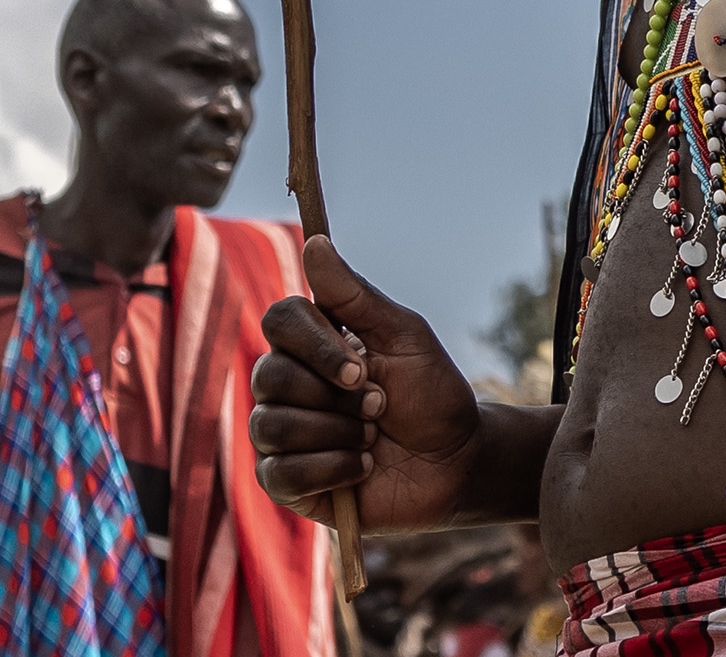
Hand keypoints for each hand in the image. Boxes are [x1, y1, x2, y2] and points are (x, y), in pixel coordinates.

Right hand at [249, 236, 481, 525]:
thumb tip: (315, 242)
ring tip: (372, 439)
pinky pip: (278, 473)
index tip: (361, 367)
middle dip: (336, 398)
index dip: (316, 346)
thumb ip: (355, 296)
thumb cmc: (432, 394)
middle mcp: (288, 386)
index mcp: (314, 345)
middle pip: (269, 377)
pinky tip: (362, 468)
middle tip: (379, 406)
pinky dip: (332, 470)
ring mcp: (282, 435)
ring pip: (271, 425)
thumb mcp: (404, 336)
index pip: (278, 321)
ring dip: (337, 434)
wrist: (456, 461)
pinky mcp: (285, 482)